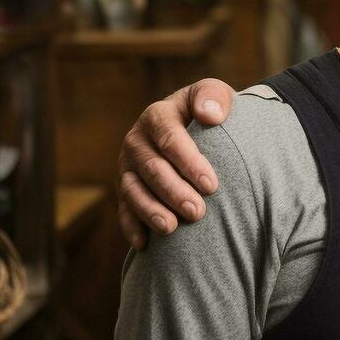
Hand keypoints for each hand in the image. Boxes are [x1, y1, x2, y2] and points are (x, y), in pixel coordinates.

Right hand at [117, 79, 236, 249]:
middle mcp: (136, 140)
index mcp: (157, 115)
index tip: (211, 185)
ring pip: (133, 190)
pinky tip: (144, 245)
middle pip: (152, 168)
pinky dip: (131, 226)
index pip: (170, 139)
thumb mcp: (215, 94)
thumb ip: (213, 97)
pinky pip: (124, 208)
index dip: (189, 163)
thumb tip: (210, 115)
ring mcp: (128, 166)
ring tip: (171, 229)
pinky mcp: (125, 187)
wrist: (196, 124)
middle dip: (174, 192)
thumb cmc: (210, 111)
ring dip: (151, 211)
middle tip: (197, 212)